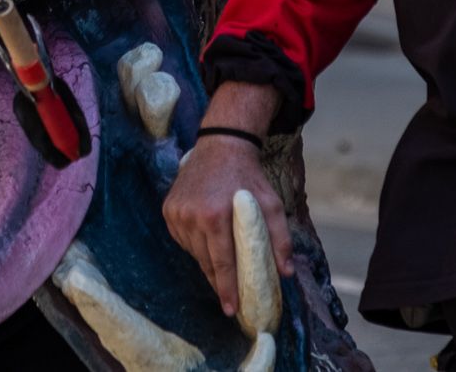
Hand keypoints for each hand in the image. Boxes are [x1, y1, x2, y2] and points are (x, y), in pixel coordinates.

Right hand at [163, 135, 293, 317]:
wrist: (221, 145)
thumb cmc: (249, 176)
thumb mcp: (272, 203)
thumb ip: (280, 238)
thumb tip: (287, 273)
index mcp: (215, 215)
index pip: (220, 263)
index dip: (226, 289)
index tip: (230, 309)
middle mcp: (191, 215)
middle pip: (205, 261)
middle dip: (218, 281)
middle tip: (229, 298)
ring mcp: (176, 212)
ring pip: (192, 252)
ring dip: (207, 261)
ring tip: (221, 262)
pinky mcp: (168, 209)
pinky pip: (182, 239)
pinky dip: (195, 245)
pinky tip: (207, 239)